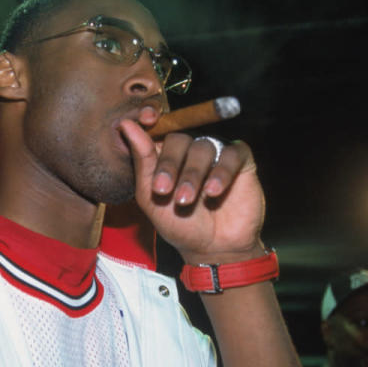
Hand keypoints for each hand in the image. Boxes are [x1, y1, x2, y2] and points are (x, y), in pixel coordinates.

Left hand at [118, 120, 264, 262]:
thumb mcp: (151, 197)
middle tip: (163, 191)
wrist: (212, 249)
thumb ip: (141, 161)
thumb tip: (127, 125)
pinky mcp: (241, 162)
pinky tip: (213, 192)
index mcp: (165, 155)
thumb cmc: (179, 225)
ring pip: (203, 147)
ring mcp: (216, 154)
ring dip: (192, 175)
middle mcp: (191, 150)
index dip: (151, 117)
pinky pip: (232, 154)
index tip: (146, 119)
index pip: (158, 127)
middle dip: (168, 165)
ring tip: (186, 201)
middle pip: (178, 139)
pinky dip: (221, 171)